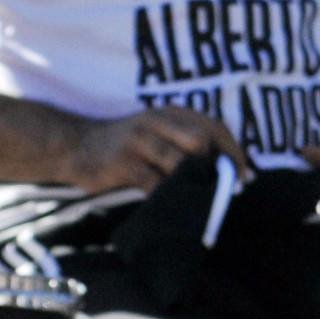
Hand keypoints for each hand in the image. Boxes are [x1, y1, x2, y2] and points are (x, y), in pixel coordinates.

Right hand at [63, 108, 249, 195]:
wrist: (74, 145)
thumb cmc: (126, 145)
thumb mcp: (156, 132)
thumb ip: (186, 143)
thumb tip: (229, 173)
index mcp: (170, 112)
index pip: (214, 127)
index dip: (234, 152)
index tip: (245, 176)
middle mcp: (156, 121)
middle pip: (202, 141)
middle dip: (216, 167)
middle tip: (222, 190)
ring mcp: (138, 141)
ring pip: (181, 163)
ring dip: (195, 185)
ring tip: (200, 200)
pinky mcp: (123, 163)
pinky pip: (156, 183)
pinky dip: (169, 197)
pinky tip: (173, 205)